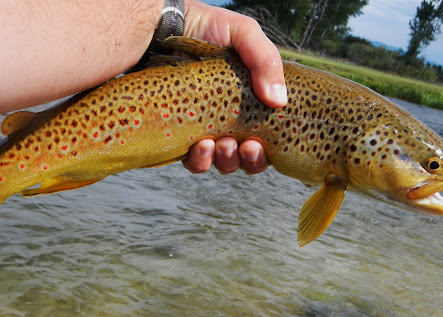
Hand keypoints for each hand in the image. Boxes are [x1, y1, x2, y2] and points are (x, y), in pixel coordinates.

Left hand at [181, 1, 286, 173]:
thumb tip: (279, 101)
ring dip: (226, 160)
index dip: (265, 151)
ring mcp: (204, 130)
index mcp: (250, 103)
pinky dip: (201, 160)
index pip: (266, 139)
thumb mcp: (243, 34)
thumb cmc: (206, 28)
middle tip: (245, 145)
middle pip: (246, 158)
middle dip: (248, 159)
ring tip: (221, 144)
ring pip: (222, 162)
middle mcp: (229, 121)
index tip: (259, 142)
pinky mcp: (180, 135)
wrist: (162, 27)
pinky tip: (201, 145)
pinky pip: (194, 161)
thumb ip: (266, 61)